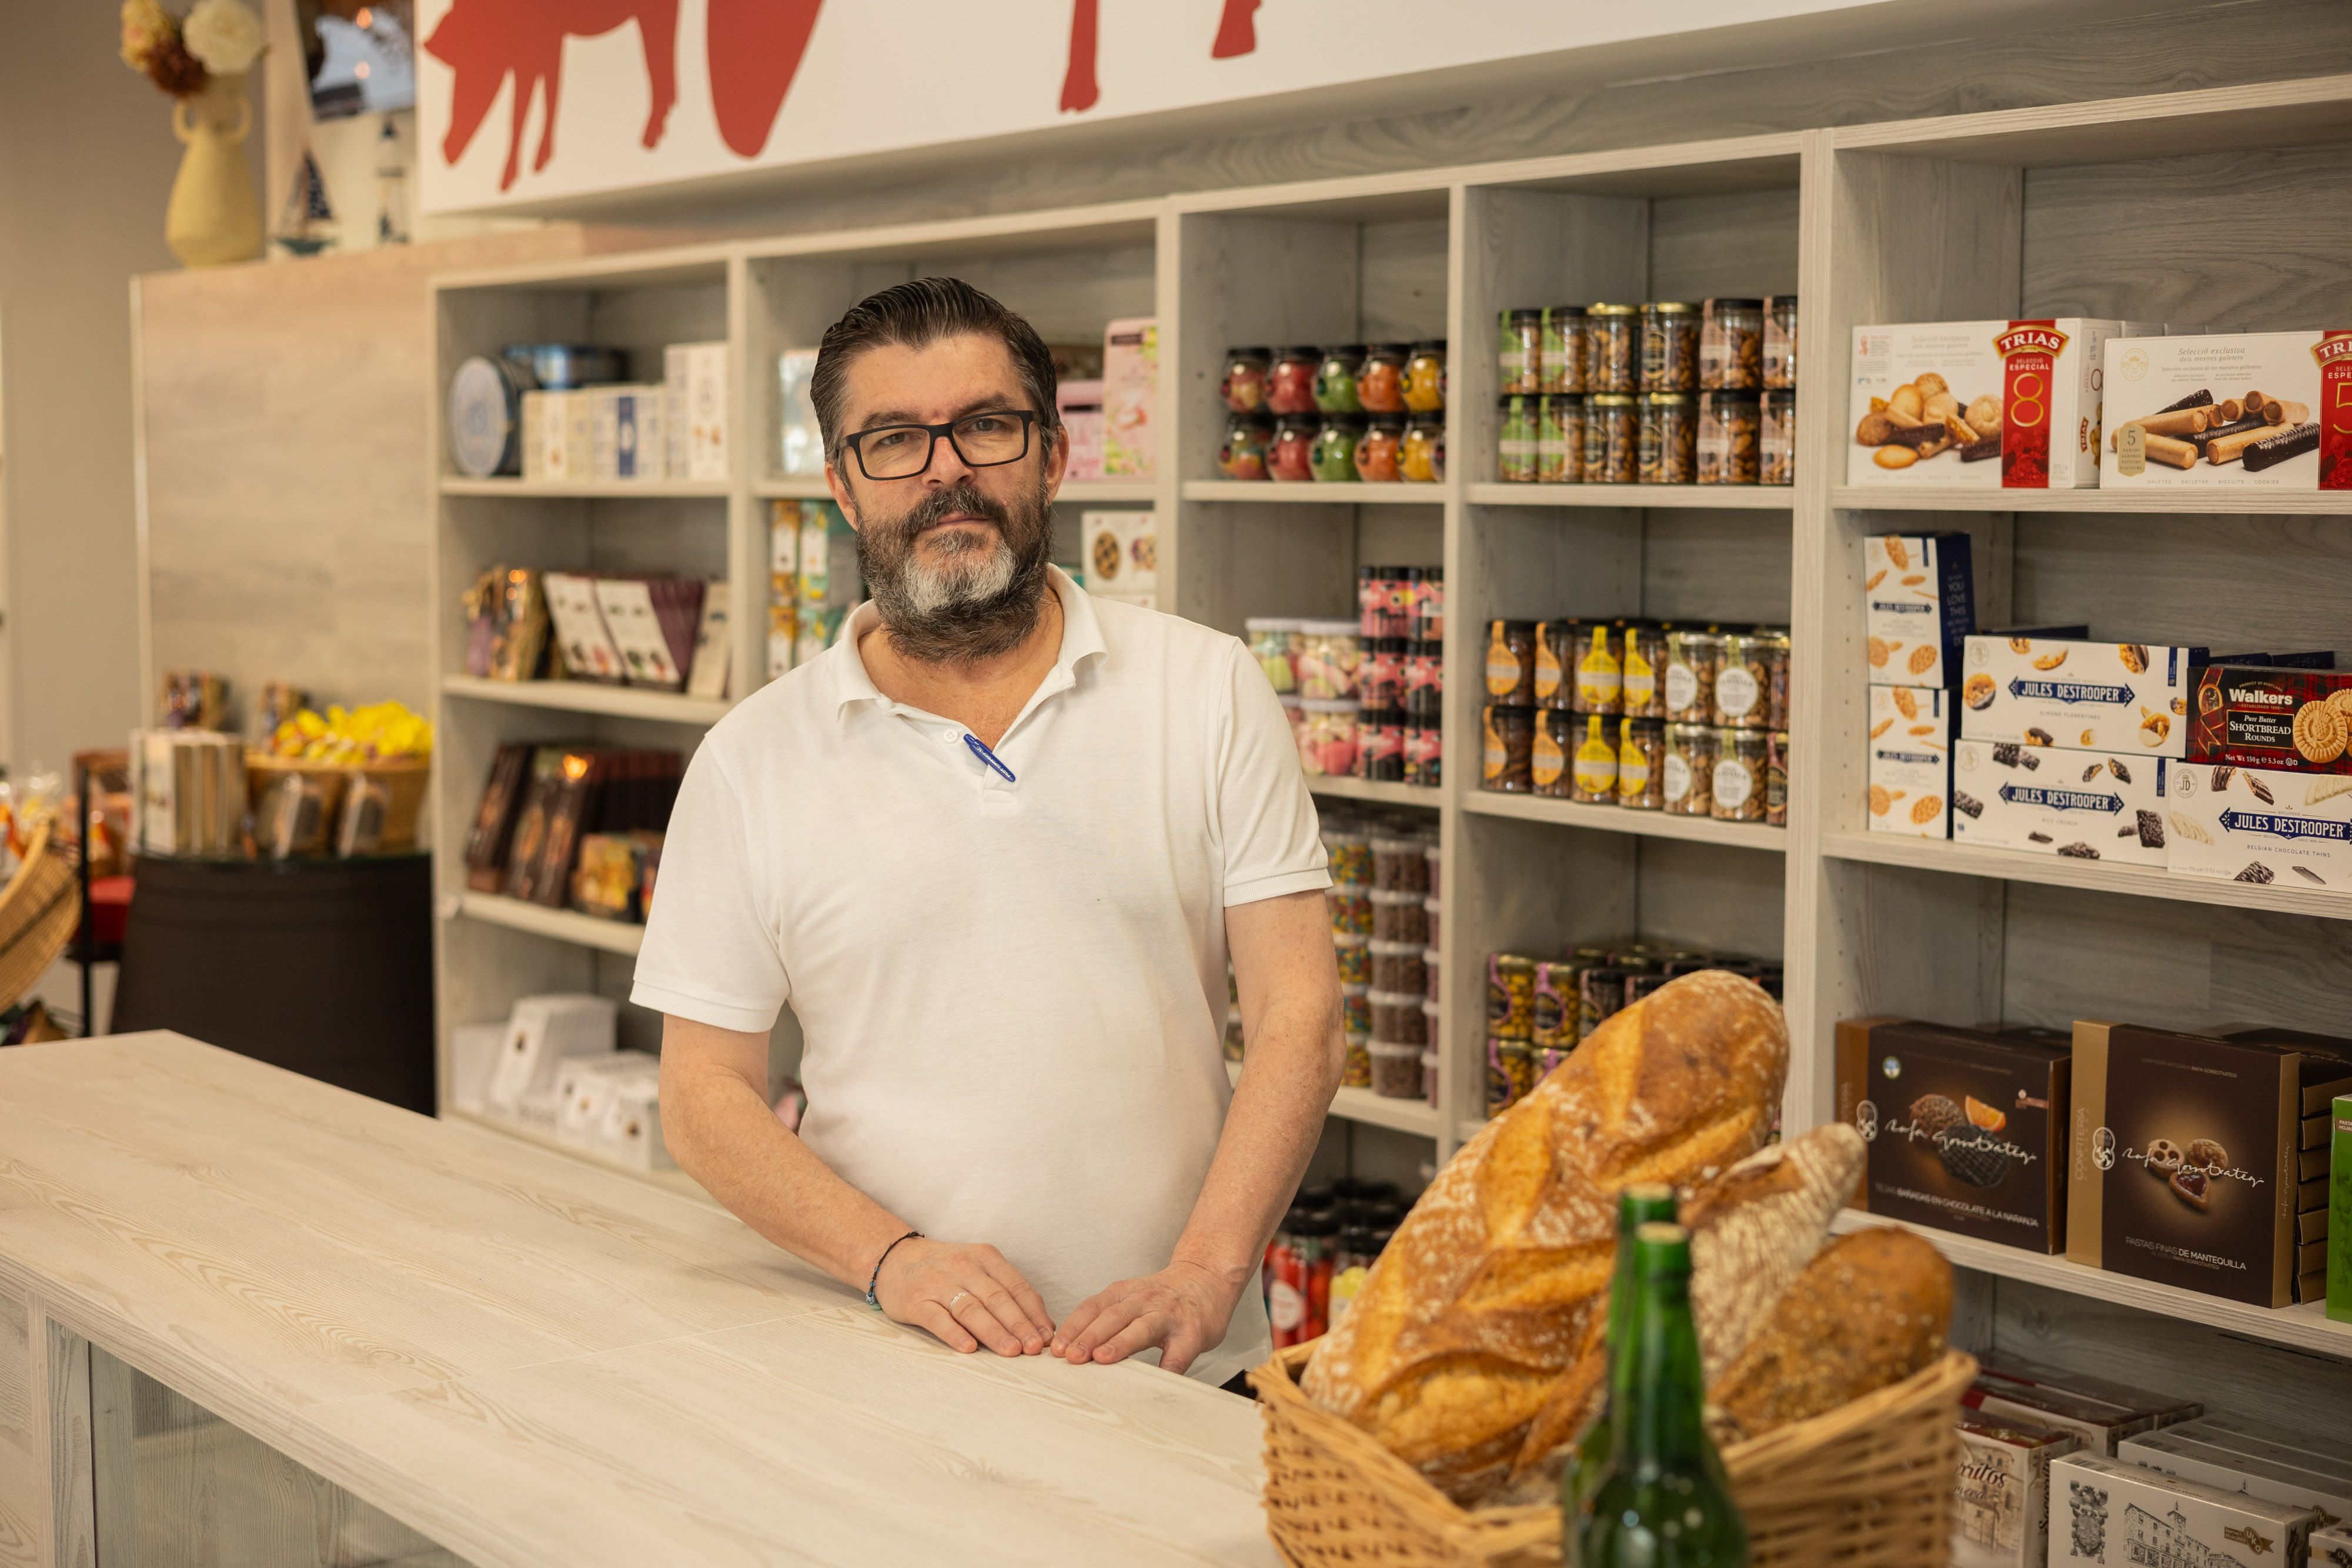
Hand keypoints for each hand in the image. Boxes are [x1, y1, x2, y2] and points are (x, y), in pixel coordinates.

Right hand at [874, 1238, 1054, 1356]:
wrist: (894, 1258)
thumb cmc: (945, 1269)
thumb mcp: (978, 1268)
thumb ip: (1006, 1291)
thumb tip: (1042, 1325)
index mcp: (984, 1257)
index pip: (1016, 1286)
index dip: (1033, 1312)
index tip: (1047, 1335)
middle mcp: (963, 1267)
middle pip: (997, 1298)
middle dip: (1019, 1324)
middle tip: (1035, 1348)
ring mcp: (938, 1284)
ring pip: (971, 1309)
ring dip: (994, 1332)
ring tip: (1011, 1351)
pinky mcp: (916, 1302)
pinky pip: (937, 1319)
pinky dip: (954, 1333)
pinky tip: (969, 1348)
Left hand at [1051, 1258, 1242, 1375]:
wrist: (1207, 1277)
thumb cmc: (1163, 1297)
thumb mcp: (1131, 1297)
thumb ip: (1107, 1317)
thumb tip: (1070, 1348)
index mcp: (1124, 1293)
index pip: (1093, 1307)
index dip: (1073, 1326)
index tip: (1057, 1348)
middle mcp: (1144, 1301)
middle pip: (1112, 1316)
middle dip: (1089, 1336)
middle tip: (1070, 1357)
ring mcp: (1169, 1316)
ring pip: (1141, 1328)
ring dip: (1120, 1343)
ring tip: (1101, 1358)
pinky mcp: (1192, 1334)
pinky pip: (1178, 1354)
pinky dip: (1165, 1368)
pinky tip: (1153, 1383)